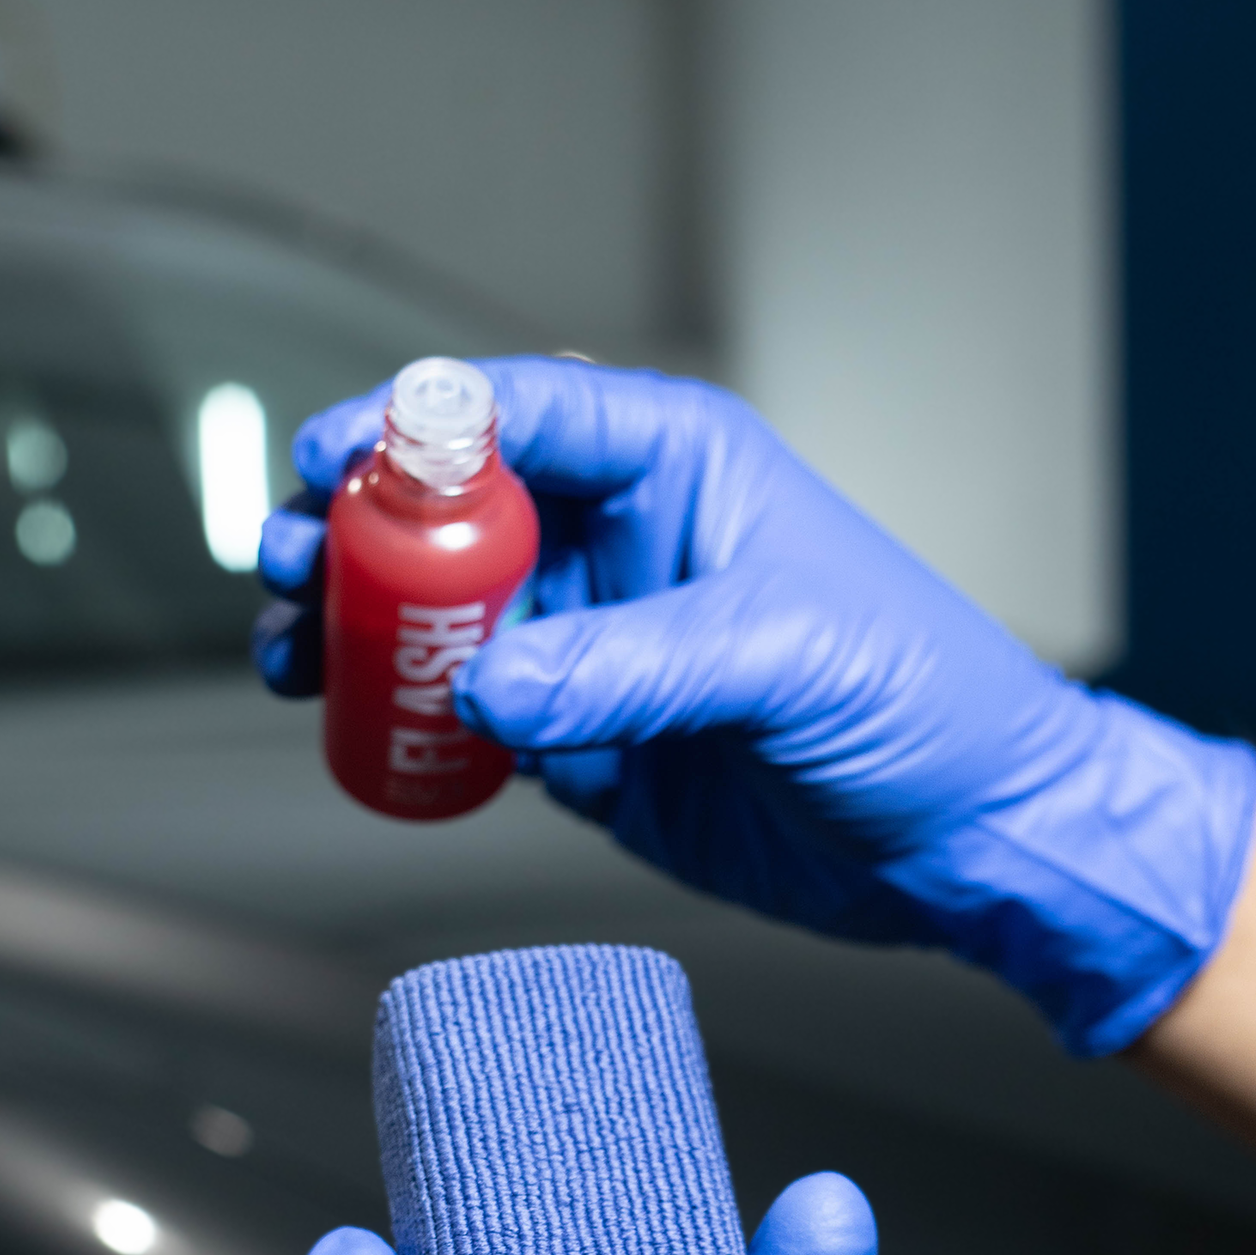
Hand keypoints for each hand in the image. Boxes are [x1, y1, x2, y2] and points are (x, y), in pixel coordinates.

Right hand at [257, 361, 1255, 1056]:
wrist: (971, 839)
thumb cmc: (924, 704)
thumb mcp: (785, 661)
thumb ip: (631, 667)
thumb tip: (494, 686)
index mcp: (676, 468)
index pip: (515, 415)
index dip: (411, 427)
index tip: (331, 457)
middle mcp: (623, 544)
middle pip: (447, 514)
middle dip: (353, 533)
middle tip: (284, 563)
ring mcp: (595, 644)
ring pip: (439, 621)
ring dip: (358, 635)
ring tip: (289, 657)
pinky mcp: (586, 742)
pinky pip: (471, 723)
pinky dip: (410, 729)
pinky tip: (367, 736)